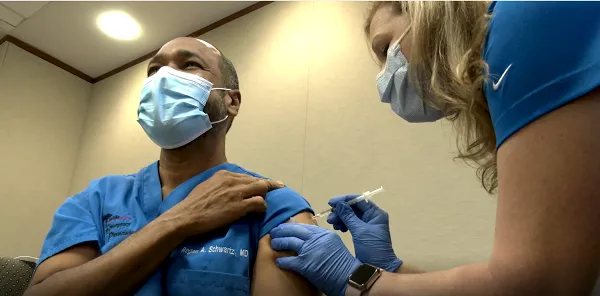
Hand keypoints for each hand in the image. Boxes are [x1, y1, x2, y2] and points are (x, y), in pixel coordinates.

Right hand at [162, 170, 283, 236]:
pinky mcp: (239, 206)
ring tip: (264, 205)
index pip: (247, 175)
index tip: (267, 183)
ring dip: (264, 197)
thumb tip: (230, 188)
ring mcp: (236, 193)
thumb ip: (221, 184)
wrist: (186, 216)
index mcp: (224, 174)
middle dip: (268, 186)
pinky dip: (262, 207)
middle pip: (257, 181)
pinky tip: (259, 212)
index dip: (257, 181)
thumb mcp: (207, 185)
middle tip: (279, 188)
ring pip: (262, 189)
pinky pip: (259, 203)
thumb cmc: (193, 204)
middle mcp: (232, 180)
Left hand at [270, 224, 360, 295]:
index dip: (293, 226)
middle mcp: (316, 239)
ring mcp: (310, 250)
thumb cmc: (343, 264)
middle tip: (274, 231)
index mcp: (324, 234)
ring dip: (279, 242)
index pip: (305, 226)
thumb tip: (307, 239)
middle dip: (282, 230)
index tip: (285, 226)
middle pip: (295, 231)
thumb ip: (322, 240)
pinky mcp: (305, 264)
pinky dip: (282, 261)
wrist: (349, 277)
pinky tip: (278, 261)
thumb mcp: (334, 245)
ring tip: (273, 243)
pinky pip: (289, 260)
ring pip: (289, 242)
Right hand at [328, 195, 401, 271]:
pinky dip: (343, 224)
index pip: (359, 200)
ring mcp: (366, 225)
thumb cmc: (372, 248)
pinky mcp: (361, 232)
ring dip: (340, 218)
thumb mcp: (360, 231)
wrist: (378, 268)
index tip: (331, 203)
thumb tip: (339, 203)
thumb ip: (349, 216)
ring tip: (332, 224)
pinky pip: (350, 223)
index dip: (344, 200)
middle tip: (330, 218)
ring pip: (350, 216)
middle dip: (341, 211)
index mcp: (376, 214)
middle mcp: (372, 217)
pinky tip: (338, 228)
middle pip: (353, 208)